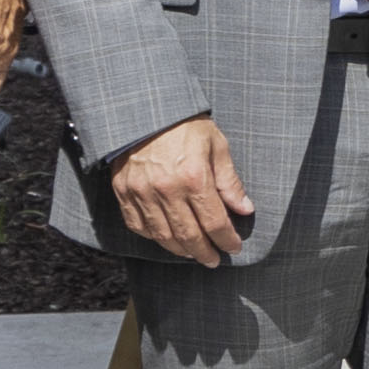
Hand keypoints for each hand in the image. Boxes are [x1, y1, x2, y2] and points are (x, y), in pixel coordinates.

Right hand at [110, 110, 254, 266]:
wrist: (144, 108)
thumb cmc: (185, 124)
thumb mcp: (216, 146)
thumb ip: (230, 181)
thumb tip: (245, 209)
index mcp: (194, 177)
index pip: (215, 222)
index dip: (227, 239)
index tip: (234, 247)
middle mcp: (166, 189)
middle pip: (188, 236)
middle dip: (205, 253)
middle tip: (214, 261)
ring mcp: (142, 192)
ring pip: (162, 236)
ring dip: (180, 250)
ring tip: (193, 254)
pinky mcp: (123, 191)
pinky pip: (137, 225)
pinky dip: (152, 237)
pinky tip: (165, 239)